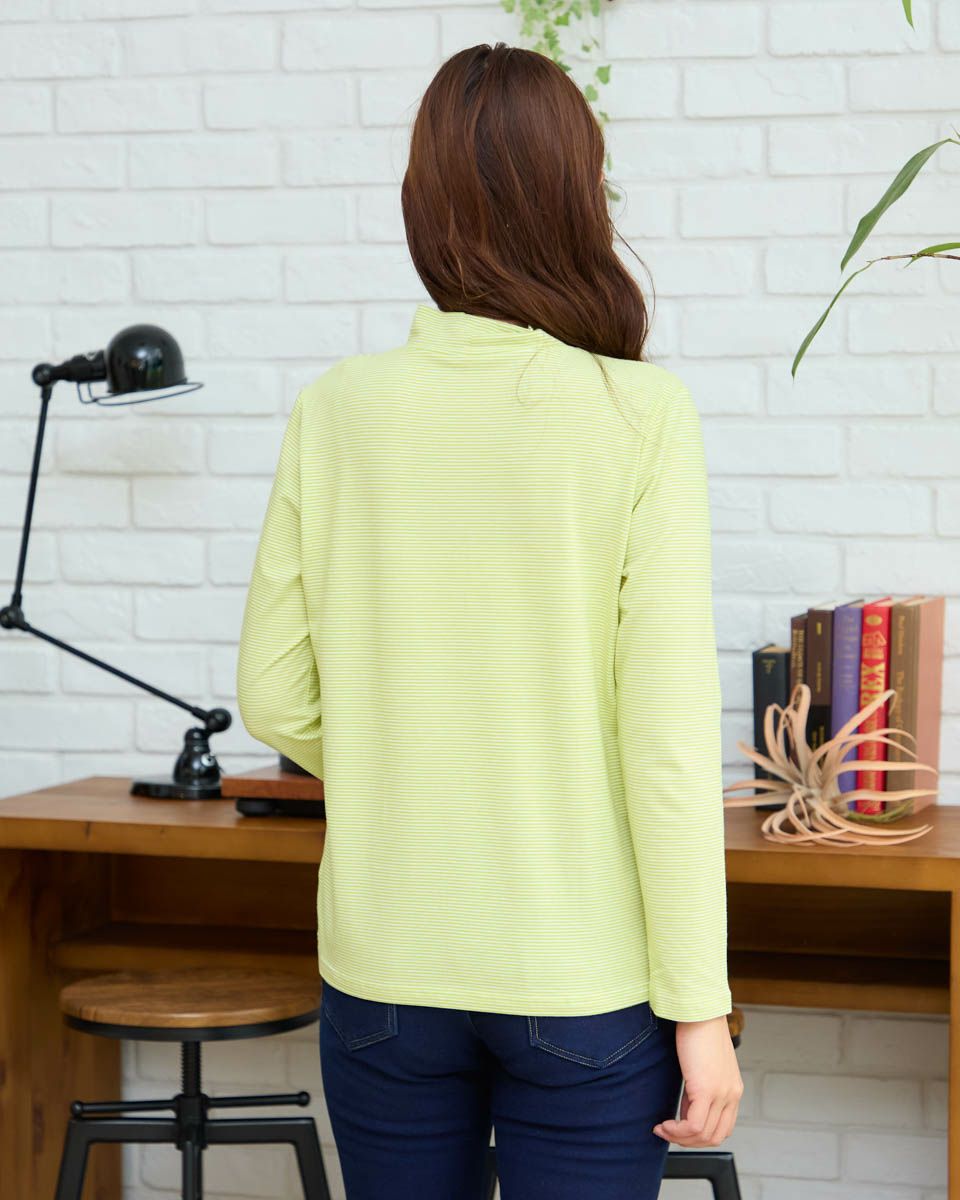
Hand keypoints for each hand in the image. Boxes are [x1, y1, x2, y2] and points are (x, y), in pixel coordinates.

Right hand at [653, 1014, 742, 1146]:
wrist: (699, 1011)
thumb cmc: (699, 1029)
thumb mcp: (704, 1065)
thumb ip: (701, 1087)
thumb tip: (686, 1108)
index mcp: (733, 1089)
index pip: (723, 1127)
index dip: (700, 1135)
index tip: (680, 1128)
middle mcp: (731, 1094)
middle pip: (714, 1136)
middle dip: (689, 1141)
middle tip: (669, 1133)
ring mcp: (721, 1094)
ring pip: (704, 1135)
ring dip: (680, 1138)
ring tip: (663, 1128)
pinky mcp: (706, 1090)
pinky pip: (694, 1125)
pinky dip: (677, 1130)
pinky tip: (665, 1123)